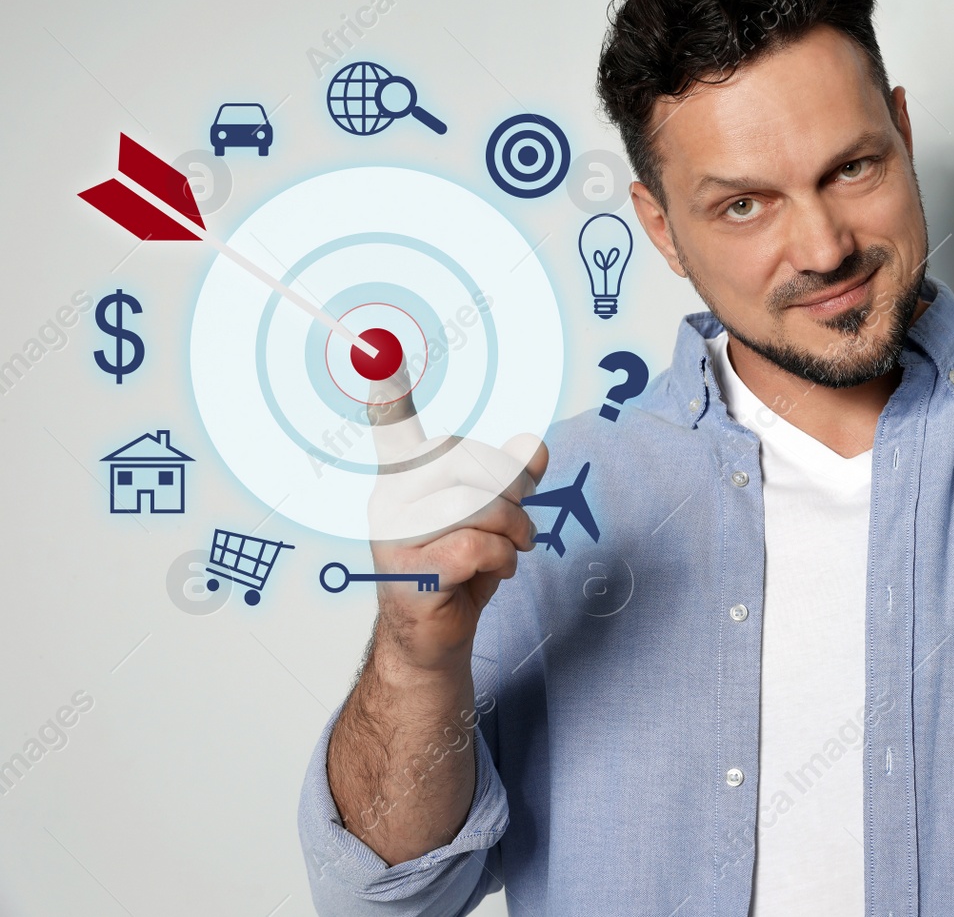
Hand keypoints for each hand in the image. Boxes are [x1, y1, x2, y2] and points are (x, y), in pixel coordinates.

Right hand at [365, 376, 548, 673]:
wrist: (434, 640)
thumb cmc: (459, 570)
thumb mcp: (493, 516)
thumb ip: (512, 477)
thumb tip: (534, 444)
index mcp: (405, 477)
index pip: (395, 428)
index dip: (390, 395)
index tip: (378, 353)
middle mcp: (390, 501)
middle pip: (467, 462)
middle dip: (510, 490)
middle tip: (518, 524)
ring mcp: (395, 539)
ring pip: (476, 506)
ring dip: (513, 530)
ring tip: (512, 549)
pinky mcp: (411, 574)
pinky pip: (476, 547)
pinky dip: (501, 560)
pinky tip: (494, 574)